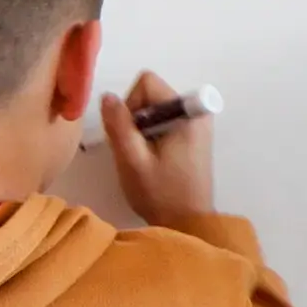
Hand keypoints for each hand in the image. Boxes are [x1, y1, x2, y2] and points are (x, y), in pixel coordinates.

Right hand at [101, 70, 217, 231]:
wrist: (189, 223)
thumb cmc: (161, 194)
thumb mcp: (132, 161)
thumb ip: (119, 125)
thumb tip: (108, 96)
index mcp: (188, 112)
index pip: (146, 83)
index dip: (130, 105)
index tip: (130, 135)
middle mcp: (197, 110)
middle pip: (151, 94)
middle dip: (135, 119)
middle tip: (135, 151)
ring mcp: (198, 123)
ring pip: (154, 109)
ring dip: (142, 130)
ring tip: (144, 159)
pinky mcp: (194, 136)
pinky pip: (164, 121)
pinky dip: (152, 136)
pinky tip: (152, 161)